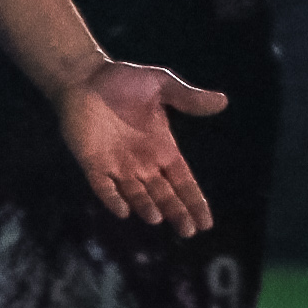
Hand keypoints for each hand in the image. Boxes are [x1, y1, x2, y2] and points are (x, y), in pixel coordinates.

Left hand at [56, 60, 228, 237]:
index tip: (206, 223)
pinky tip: (123, 210)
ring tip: (157, 217)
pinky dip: (112, 199)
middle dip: (175, 212)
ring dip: (146, 206)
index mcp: (161, 148)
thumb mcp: (161, 86)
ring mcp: (116, 165)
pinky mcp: (92, 163)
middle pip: (163, 194)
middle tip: (188, 231)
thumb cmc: (124, 81)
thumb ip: (188, 98)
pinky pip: (103, 187)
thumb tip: (223, 101)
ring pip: (135, 194)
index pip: (182, 181)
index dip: (194, 201)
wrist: (85, 77)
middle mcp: (142, 163)